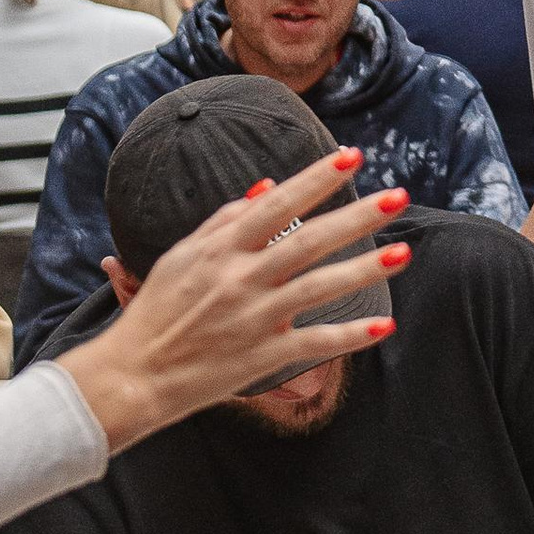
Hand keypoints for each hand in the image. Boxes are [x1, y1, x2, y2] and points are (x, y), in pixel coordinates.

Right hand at [59, 153, 405, 451]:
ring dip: (364, 270)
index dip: (316, 179)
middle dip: (356, 217)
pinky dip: (350, 335)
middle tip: (398, 196)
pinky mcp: (262, 357)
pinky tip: (385, 325)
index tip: (351, 156)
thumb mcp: (183, 255)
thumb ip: (227, 220)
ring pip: (318, 289)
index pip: (278, 205)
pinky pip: (315, 344)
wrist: (131, 377)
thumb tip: (270, 186)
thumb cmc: (157, 310)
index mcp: (221, 250)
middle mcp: (241, 280)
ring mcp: (254, 319)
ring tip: (403, 252)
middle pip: (308, 241)